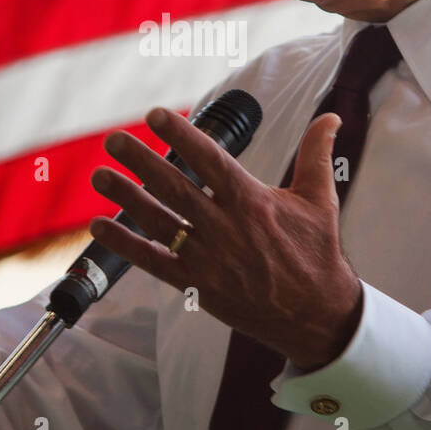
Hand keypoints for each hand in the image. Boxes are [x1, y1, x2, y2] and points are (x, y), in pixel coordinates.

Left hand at [89, 107, 362, 370]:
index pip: (209, 159)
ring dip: (126, 197)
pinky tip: (99, 228)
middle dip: (141, 161)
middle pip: (175, 186)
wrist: (317, 314)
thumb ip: (317, 153)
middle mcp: (226, 226)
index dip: (181, 135)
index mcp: (252, 200)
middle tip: (114, 139)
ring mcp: (209, 257)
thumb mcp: (321, 199)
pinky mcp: (198, 285)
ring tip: (100, 175)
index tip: (156, 115)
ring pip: (159, 221)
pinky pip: (154, 261)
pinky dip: (125, 245)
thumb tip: (331, 116)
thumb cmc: (317, 253)